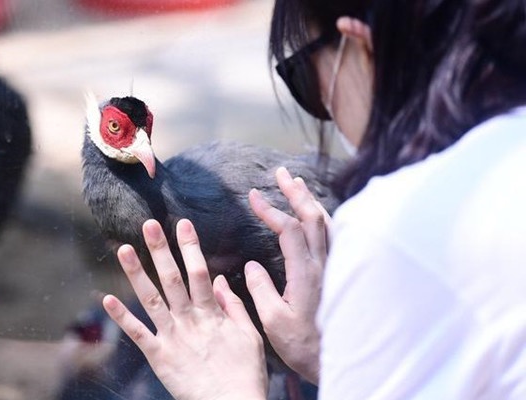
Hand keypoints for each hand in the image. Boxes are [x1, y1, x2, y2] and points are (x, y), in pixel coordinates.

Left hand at [103, 219, 267, 399]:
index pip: (199, 272)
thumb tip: (220, 281)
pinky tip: (107, 299)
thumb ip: (233, 306)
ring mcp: (171, 337)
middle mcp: (188, 321)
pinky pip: (137, 334)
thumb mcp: (249, 335)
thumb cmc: (244, 373)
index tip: (182, 224)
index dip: (190, 247)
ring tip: (123, 250)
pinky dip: (122, 317)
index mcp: (211, 314)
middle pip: (171, 279)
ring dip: (136, 274)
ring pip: (151, 300)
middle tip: (149, 225)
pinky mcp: (158, 357)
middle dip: (161, 250)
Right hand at [245, 166, 329, 383]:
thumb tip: (252, 265)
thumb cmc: (305, 345)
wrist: (336, 360)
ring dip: (310, 200)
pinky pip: (334, 234)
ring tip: (297, 183)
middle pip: (313, 217)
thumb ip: (261, 290)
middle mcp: (324, 264)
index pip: (288, 230)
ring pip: (327, 223)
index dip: (270, 210)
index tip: (252, 196)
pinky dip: (322, 216)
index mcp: (305, 273)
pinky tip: (316, 215)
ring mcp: (334, 267)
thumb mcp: (274, 322)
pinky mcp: (338, 273)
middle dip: (295, 192)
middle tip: (281, 173)